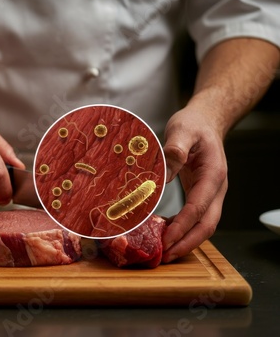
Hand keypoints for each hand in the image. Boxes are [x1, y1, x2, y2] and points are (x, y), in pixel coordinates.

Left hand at [161, 104, 227, 262]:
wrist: (205, 122)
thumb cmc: (194, 125)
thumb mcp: (183, 130)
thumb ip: (175, 149)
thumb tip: (164, 174)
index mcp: (213, 175)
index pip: (199, 208)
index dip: (183, 226)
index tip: (166, 240)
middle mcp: (215, 188)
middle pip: (207, 225)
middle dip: (187, 243)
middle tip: (165, 256)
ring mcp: (210, 193)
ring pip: (203, 225)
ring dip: (185, 240)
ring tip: (163, 252)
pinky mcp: (201, 194)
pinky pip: (195, 218)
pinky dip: (182, 229)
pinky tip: (164, 232)